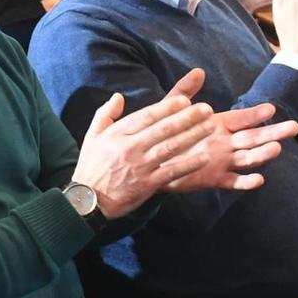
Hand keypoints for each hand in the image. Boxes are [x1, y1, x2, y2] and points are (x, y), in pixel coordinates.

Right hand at [70, 69, 220, 217]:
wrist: (87, 200)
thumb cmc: (91, 167)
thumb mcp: (92, 136)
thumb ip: (105, 114)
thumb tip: (118, 96)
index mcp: (117, 134)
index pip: (147, 116)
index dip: (168, 107)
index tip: (185, 100)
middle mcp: (130, 147)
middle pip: (163, 129)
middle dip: (187, 117)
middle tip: (206, 109)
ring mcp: (140, 166)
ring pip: (171, 147)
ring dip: (193, 136)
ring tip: (210, 127)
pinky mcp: (147, 184)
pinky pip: (172, 171)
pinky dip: (188, 164)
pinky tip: (203, 157)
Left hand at [159, 101, 297, 193]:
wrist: (150, 160)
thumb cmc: (162, 132)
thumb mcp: (171, 108)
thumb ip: (184, 90)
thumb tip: (198, 71)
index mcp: (218, 124)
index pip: (242, 117)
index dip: (256, 113)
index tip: (271, 108)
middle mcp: (225, 142)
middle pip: (254, 137)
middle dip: (274, 132)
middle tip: (294, 127)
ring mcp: (223, 161)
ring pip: (248, 158)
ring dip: (263, 154)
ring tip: (276, 148)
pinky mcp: (215, 179)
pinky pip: (234, 181)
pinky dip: (246, 182)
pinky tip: (259, 179)